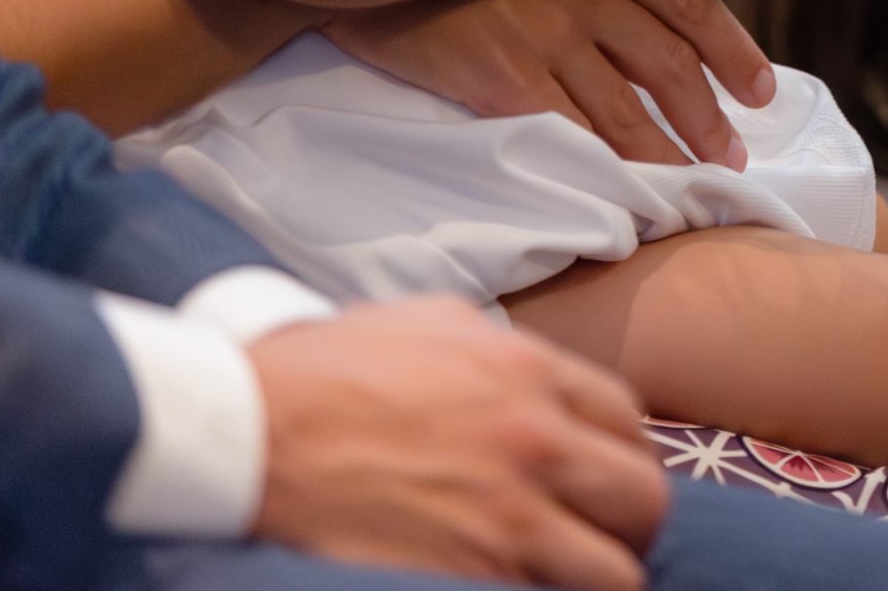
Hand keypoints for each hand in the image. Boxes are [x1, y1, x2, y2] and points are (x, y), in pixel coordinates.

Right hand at [248, 300, 666, 590]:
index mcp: (529, 372)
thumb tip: (527, 371)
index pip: (628, 422)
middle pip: (641, 499)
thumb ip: (495, 344)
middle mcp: (534, 442)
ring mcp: (507, 517)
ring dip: (595, 576)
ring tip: (564, 579)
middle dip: (627, 522)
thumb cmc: (320, 371)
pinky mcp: (470, 577)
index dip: (620, 455)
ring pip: (613, 573)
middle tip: (598, 536)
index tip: (601, 479)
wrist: (246, 430)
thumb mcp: (426, 321)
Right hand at [327, 0, 777, 168]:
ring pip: (625, 111)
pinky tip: (619, 191)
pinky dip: (600, 167)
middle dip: (709, 117)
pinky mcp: (502, 74)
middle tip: (733, 158)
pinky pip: (567, 131)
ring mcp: (547, 34)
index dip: (734, 52)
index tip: (762, 92)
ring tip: (689, 185)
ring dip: (665, 154)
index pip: (691, 4)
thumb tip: (639, 17)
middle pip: (670, 66)